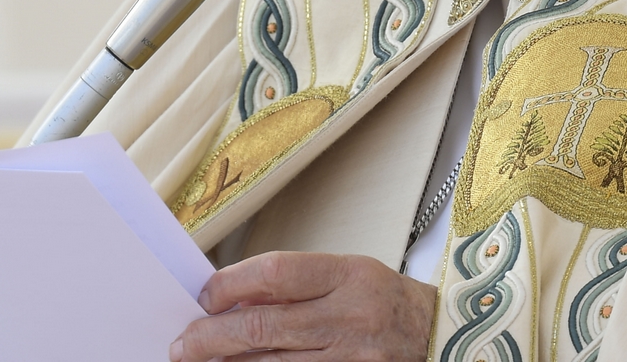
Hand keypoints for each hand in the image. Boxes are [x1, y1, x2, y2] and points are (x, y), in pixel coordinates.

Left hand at [169, 251, 436, 361]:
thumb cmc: (387, 304)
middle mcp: (352, 317)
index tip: (204, 297)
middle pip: (263, 325)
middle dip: (211, 338)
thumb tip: (229, 300)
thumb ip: (296, 286)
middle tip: (183, 345)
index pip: (275, 273)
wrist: (443, 339)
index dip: (229, 285)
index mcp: (351, 275)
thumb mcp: (349, 276)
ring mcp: (353, 359)